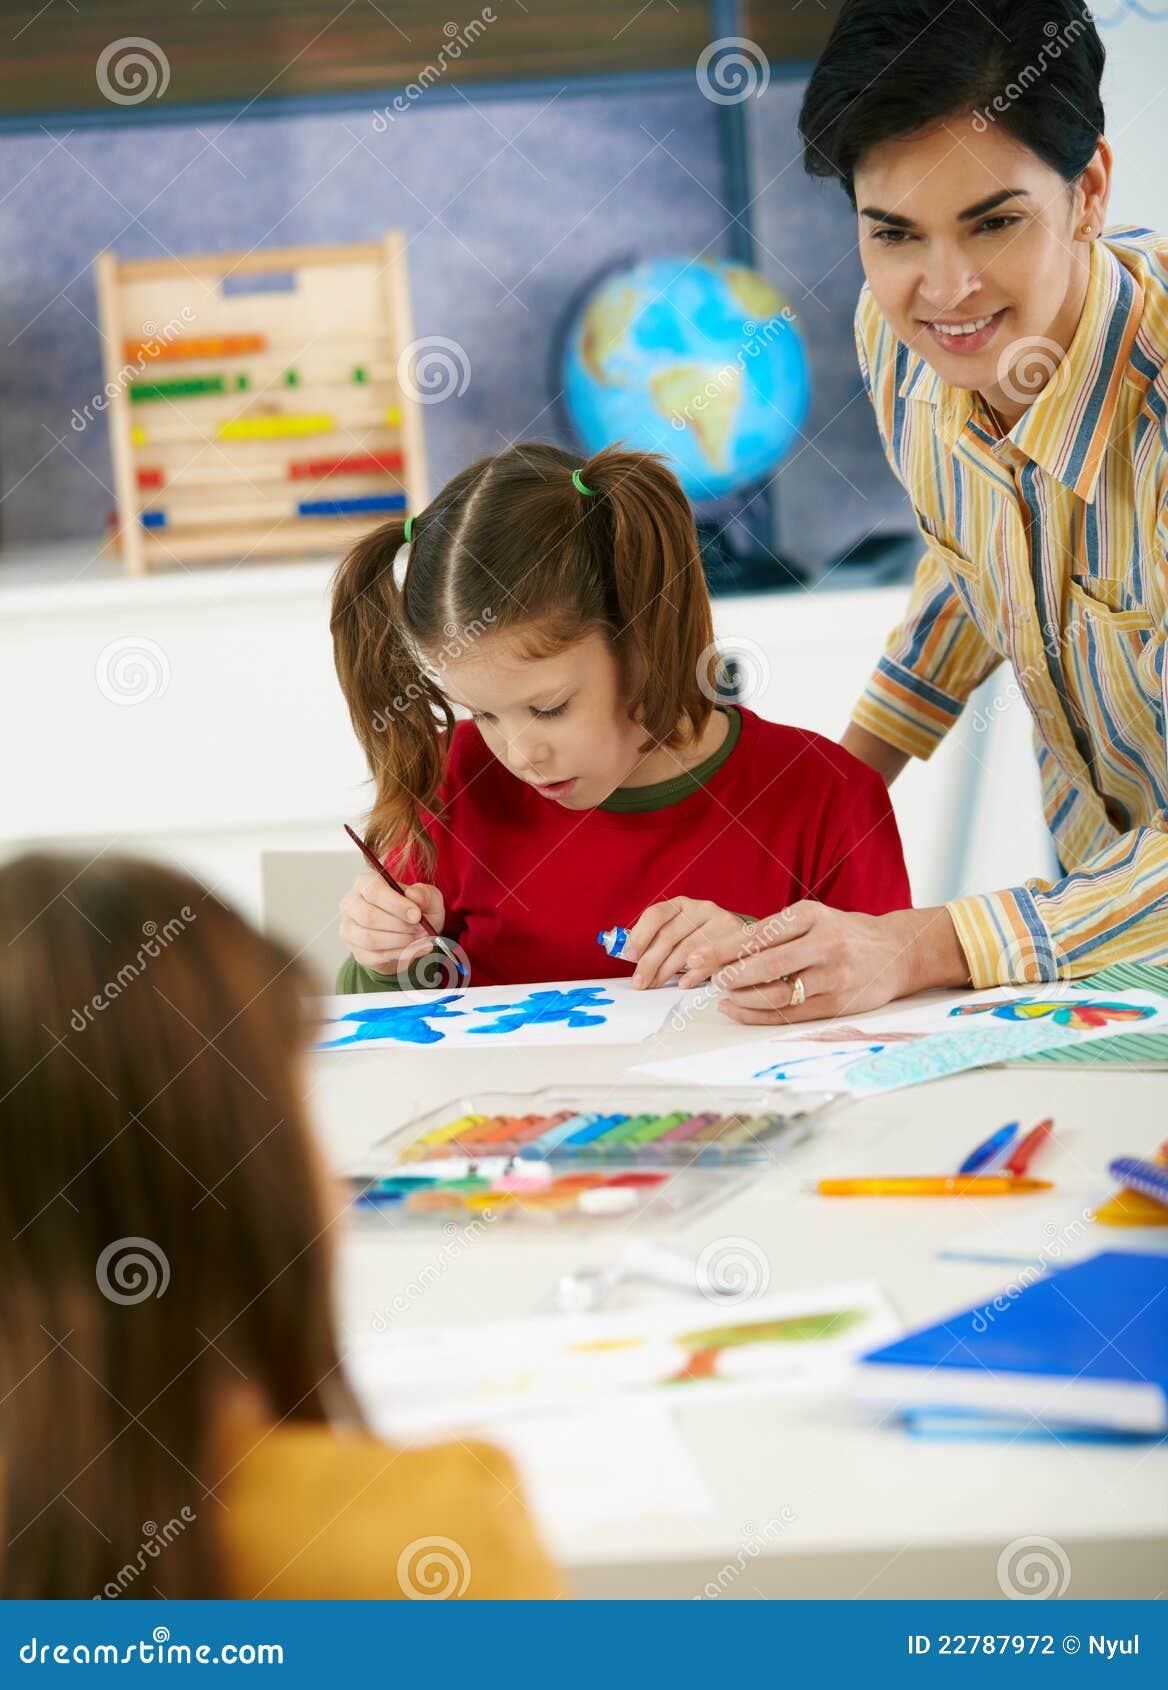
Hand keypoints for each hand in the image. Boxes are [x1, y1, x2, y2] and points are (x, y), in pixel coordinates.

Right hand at [338, 874, 445, 974]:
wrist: (413, 935)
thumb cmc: (415, 910)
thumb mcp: (428, 898)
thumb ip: (424, 894)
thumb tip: (414, 895)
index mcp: (365, 883)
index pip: (373, 890)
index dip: (396, 904)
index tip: (416, 915)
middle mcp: (351, 904)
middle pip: (368, 916)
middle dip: (400, 926)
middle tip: (421, 929)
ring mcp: (350, 929)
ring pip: (369, 938)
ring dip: (399, 941)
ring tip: (418, 939)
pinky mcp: (357, 951)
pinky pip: (374, 956)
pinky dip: (398, 954)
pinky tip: (414, 949)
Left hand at [623, 897, 750, 989]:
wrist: (739, 939)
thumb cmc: (701, 939)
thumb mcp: (679, 933)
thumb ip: (656, 940)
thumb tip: (630, 957)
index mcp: (679, 905)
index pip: (655, 914)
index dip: (640, 935)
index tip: (630, 956)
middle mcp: (699, 908)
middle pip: (669, 935)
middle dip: (650, 962)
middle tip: (640, 982)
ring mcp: (719, 921)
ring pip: (687, 949)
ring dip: (668, 970)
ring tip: (656, 984)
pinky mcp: (735, 937)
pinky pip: (711, 959)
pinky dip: (694, 974)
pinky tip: (683, 983)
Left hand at [684, 902, 968, 1023]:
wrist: (899, 951)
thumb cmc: (844, 933)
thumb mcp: (813, 919)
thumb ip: (776, 933)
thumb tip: (723, 953)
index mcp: (811, 915)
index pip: (757, 934)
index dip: (722, 949)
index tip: (695, 958)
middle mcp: (824, 942)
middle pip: (765, 963)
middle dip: (729, 974)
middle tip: (707, 980)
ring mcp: (833, 975)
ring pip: (777, 992)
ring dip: (743, 998)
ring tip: (724, 996)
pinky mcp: (838, 1002)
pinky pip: (791, 1013)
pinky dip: (759, 1014)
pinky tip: (739, 1010)